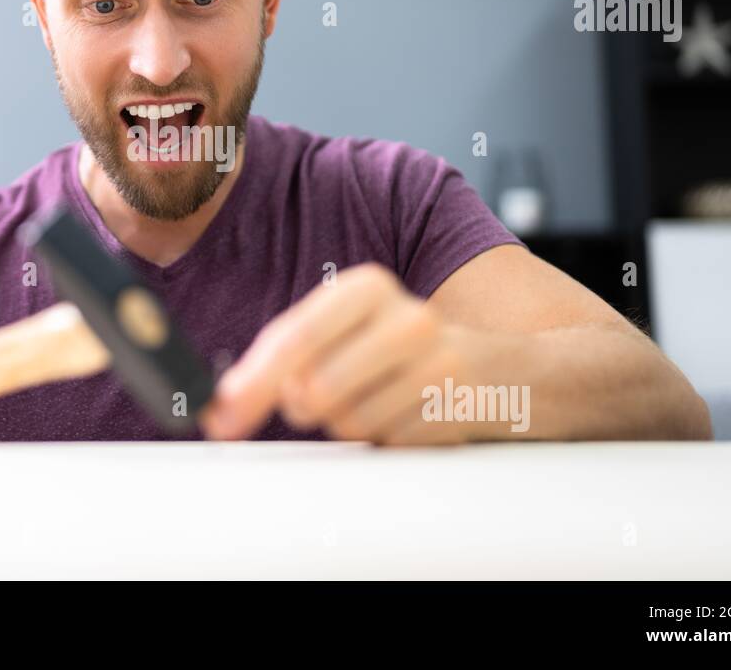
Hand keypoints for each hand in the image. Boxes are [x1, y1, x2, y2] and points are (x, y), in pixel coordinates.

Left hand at [200, 263, 504, 445]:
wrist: (510, 372)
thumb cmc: (407, 353)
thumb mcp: (351, 332)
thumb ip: (295, 354)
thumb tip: (231, 400)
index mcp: (366, 288)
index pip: (294, 337)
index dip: (251, 383)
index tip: (220, 418)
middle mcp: (405, 316)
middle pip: (315, 386)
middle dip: (301, 406)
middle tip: (310, 404)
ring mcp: (436, 360)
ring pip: (347, 421)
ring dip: (349, 423)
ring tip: (378, 400)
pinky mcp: (456, 405)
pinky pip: (386, 442)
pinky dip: (386, 438)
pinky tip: (408, 414)